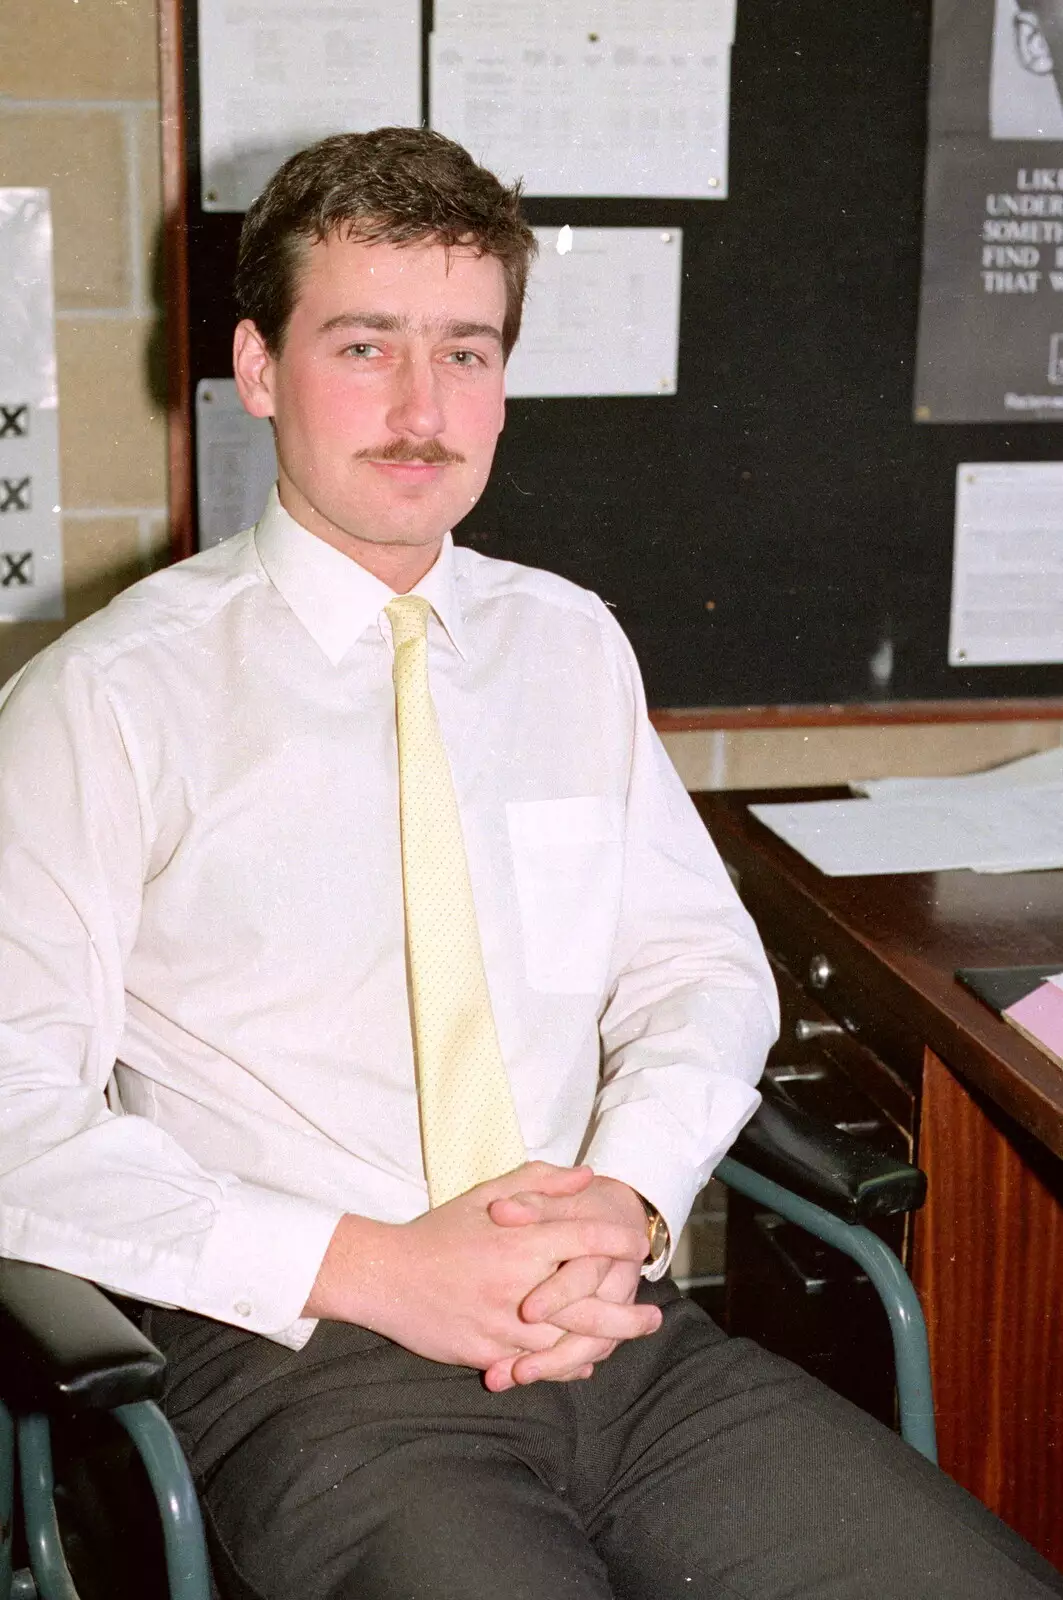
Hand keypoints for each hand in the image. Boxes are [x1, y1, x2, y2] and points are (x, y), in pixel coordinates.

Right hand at [303, 1162, 649, 1372]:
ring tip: (625, 1341)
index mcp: (521, 1242)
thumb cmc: (439, 1231)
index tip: (639, 1246)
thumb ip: (540, 1183)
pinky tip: (583, 1363)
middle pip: (590, 1307)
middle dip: (629, 1316)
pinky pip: (537, 1365)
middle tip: (655, 1317)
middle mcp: (519, 1286)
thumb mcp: (487, 1193)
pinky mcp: (489, 1354)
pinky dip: (565, 1366)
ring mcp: (504, 1326)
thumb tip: (588, 1177)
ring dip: (601, 1344)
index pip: (586, 1240)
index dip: (619, 1242)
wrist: (386, 1277)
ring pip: (567, 1344)